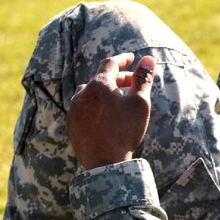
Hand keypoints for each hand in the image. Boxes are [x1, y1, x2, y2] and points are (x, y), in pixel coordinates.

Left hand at [67, 53, 155, 169]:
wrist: (105, 162)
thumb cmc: (125, 130)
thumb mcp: (140, 103)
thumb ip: (143, 79)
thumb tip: (148, 59)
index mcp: (99, 85)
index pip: (110, 63)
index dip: (123, 59)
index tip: (131, 58)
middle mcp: (82, 93)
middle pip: (101, 79)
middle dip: (118, 78)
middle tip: (133, 84)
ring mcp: (74, 109)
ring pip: (90, 92)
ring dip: (104, 92)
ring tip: (118, 100)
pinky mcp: (71, 123)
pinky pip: (83, 107)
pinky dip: (95, 105)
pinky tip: (106, 116)